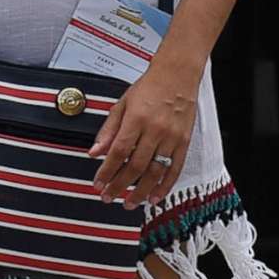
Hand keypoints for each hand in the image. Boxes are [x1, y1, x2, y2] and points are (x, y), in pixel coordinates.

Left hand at [90, 59, 200, 205]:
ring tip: (130, 203)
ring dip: (141, 191)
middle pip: (135, 166)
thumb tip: (95, 152)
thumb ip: (108, 130)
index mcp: (136, 119)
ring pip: (155, 171)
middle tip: (109, 197)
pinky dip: (165, 186)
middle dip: (120, 186)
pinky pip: (174, 169)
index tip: (98, 184)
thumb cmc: (150, 87)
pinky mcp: (184, 141)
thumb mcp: (122, 104)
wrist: (177, 75)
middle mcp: (155, 130)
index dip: (107, 171)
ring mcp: (171, 137)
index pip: (118, 152)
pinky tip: (155, 197)